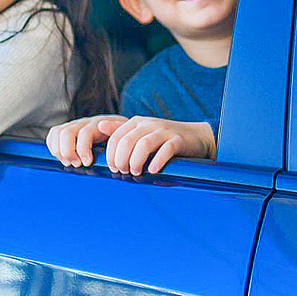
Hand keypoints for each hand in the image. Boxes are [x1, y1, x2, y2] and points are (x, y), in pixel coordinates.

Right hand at [47, 115, 127, 166]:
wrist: (121, 129)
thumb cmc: (122, 137)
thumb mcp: (124, 136)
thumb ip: (115, 131)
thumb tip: (102, 127)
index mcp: (99, 124)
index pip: (84, 134)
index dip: (82, 150)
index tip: (87, 163)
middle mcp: (84, 122)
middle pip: (67, 133)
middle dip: (68, 152)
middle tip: (76, 164)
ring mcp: (75, 125)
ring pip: (58, 133)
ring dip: (59, 150)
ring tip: (69, 162)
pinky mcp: (67, 129)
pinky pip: (54, 134)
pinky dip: (53, 146)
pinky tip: (61, 156)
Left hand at [101, 117, 215, 174]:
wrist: (196, 137)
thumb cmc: (165, 139)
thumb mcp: (141, 132)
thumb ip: (121, 130)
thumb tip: (99, 126)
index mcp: (136, 122)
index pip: (116, 138)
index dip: (111, 155)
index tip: (114, 169)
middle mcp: (149, 124)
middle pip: (127, 142)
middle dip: (121, 160)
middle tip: (124, 172)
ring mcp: (164, 131)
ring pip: (144, 145)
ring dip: (136, 161)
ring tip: (136, 172)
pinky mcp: (178, 140)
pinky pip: (165, 150)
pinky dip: (157, 161)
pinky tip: (153, 170)